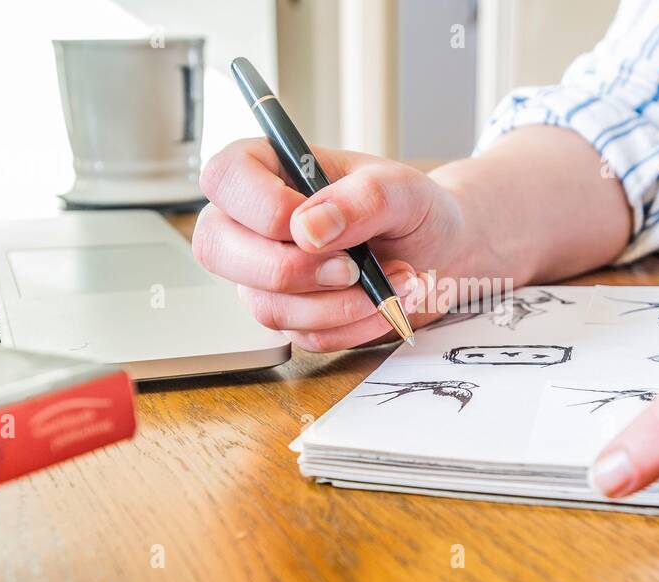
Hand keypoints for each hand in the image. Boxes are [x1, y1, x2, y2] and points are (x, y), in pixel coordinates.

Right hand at [192, 139, 477, 351]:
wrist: (441, 254)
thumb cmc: (414, 209)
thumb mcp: (404, 189)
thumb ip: (362, 198)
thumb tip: (307, 228)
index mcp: (268, 169)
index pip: (223, 179)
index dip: (263, 208)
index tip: (317, 225)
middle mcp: (252, 222)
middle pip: (217, 249)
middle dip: (292, 270)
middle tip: (354, 267)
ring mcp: (263, 274)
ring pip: (266, 304)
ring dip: (339, 305)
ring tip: (395, 280)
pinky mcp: (289, 315)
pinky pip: (302, 336)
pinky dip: (352, 326)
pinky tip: (384, 303)